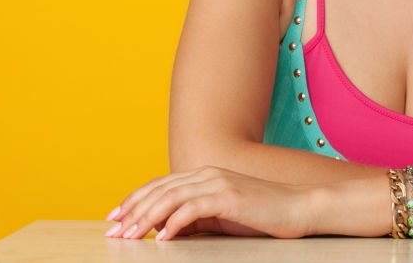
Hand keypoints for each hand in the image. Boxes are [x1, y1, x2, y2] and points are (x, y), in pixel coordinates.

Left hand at [104, 165, 313, 239]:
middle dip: (131, 211)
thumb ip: (196, 219)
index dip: (134, 201)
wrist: (301, 207)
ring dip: (145, 218)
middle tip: (112, 232)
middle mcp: (208, 173)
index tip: (114, 220)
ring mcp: (218, 183)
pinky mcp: (229, 196)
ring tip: (129, 237)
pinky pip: (192, 208)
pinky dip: (173, 222)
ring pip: (170, 197)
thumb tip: (165, 230)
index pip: (160, 186)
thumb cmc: (264, 216)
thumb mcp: (223, 218)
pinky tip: (162, 238)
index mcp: (205, 175)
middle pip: (158, 189)